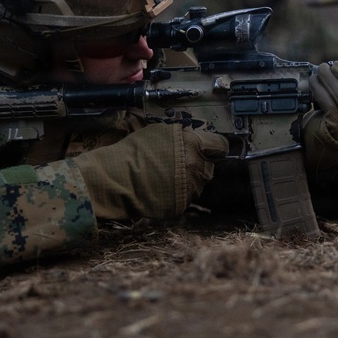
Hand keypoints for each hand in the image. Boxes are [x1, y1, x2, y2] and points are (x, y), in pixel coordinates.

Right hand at [72, 124, 228, 219]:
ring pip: (199, 183)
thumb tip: (197, 140)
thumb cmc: (134, 151)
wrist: (117, 179)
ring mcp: (190, 188)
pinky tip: (162, 188)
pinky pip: (187, 197)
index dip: (215, 147)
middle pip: (210, 166)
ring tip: (167, 177)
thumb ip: (184, 137)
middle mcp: (196, 166)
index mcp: (194, 145)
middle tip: (181, 163)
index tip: (212, 148)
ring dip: (189, 180)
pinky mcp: (182, 204)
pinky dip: (178, 193)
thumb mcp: (160, 132)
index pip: (220, 145)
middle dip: (199, 164)